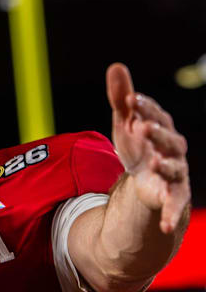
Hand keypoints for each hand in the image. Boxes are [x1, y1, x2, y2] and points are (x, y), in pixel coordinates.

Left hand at [107, 63, 189, 232]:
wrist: (147, 180)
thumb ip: (121, 98)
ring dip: (166, 165)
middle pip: (170, 140)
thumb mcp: (125, 123)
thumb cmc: (138, 145)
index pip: (155, 114)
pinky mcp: (173, 196)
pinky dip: (172, 214)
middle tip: (142, 125)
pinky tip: (166, 225)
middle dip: (158, 133)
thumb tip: (116, 66)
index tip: (130, 98)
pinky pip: (175, 206)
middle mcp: (173, 150)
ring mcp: (175, 173)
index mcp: (161, 129)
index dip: (145, 106)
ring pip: (175, 169)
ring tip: (153, 162)